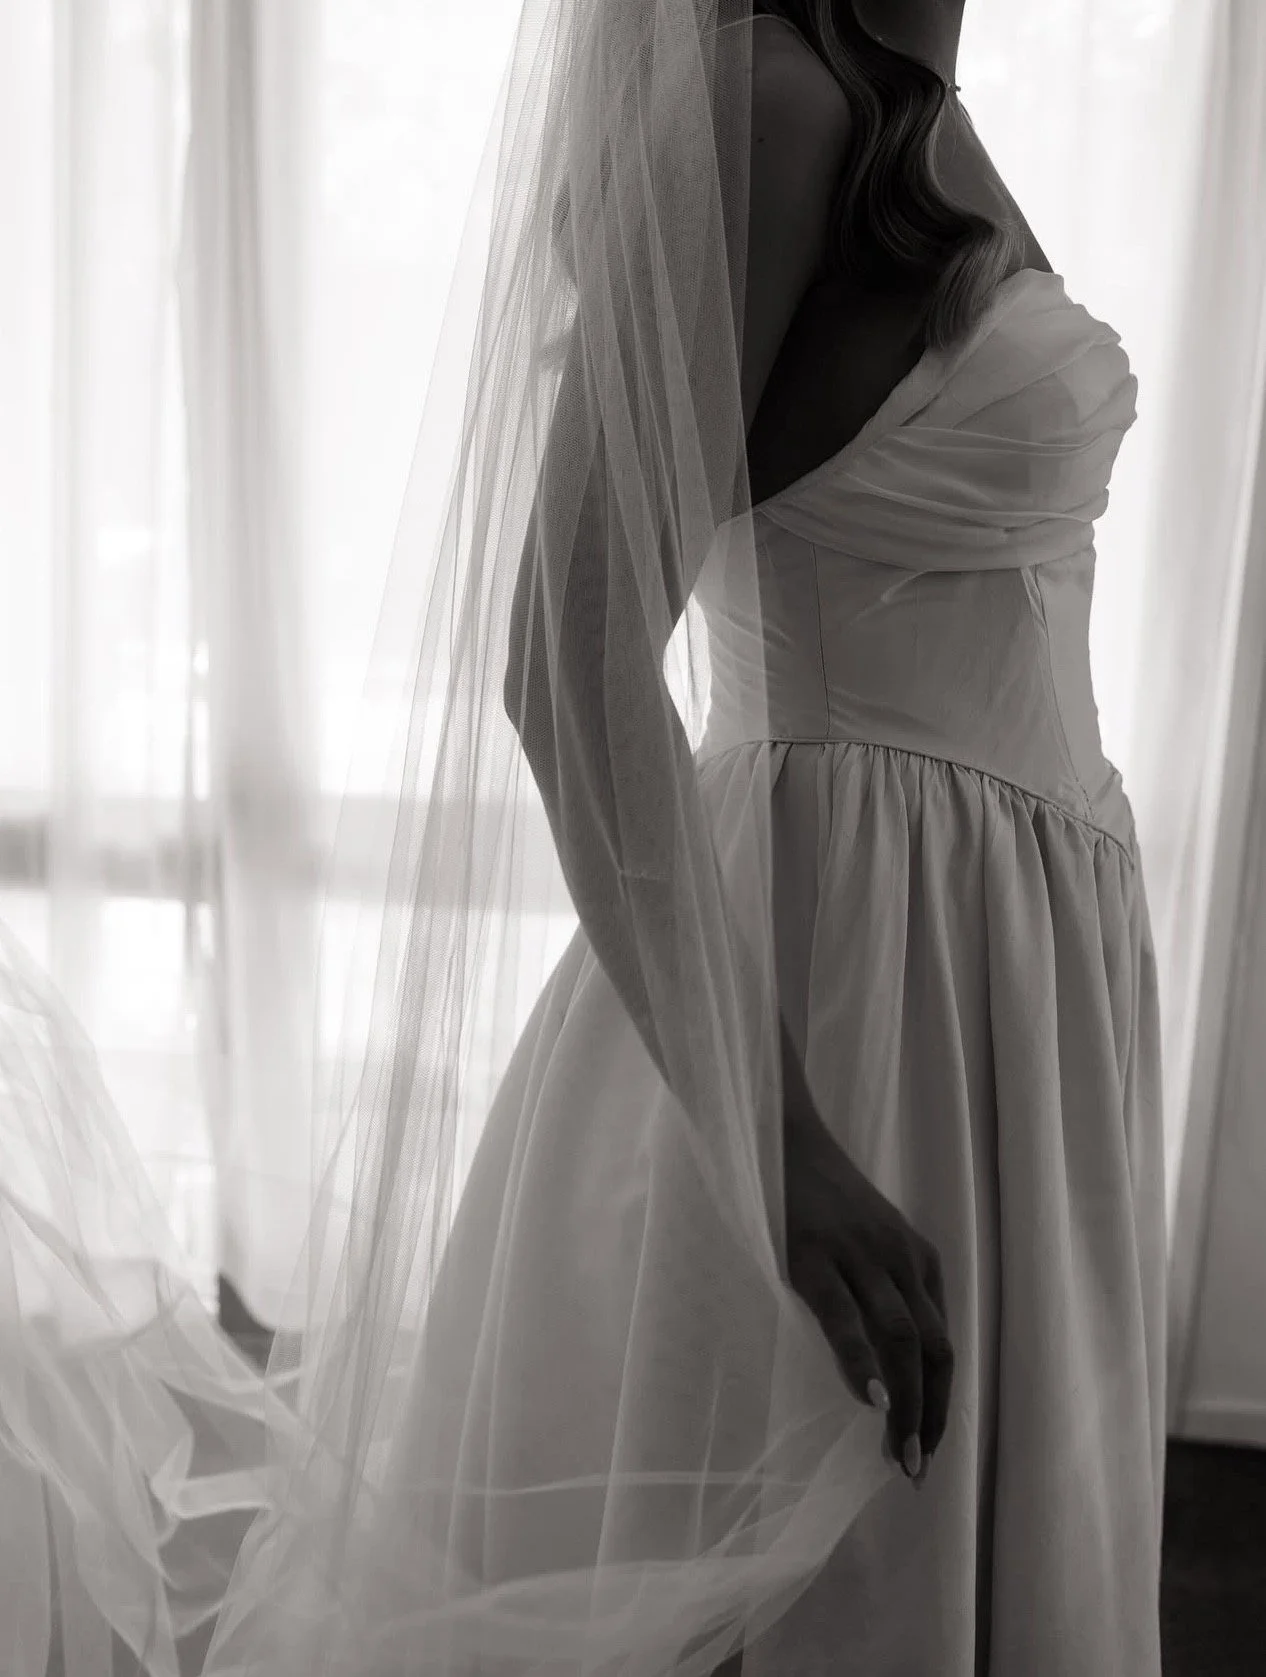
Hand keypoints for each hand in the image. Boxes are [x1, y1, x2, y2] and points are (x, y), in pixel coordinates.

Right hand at [781, 1105, 953, 1482]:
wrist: (778, 1133)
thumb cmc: (816, 1194)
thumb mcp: (865, 1239)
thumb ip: (883, 1288)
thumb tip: (887, 1361)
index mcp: (917, 1258)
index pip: (942, 1345)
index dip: (941, 1402)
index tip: (928, 1448)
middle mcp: (901, 1258)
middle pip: (933, 1351)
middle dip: (931, 1416)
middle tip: (914, 1470)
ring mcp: (860, 1255)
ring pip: (901, 1341)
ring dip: (906, 1406)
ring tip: (896, 1455)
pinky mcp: (815, 1255)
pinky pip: (846, 1317)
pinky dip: (862, 1362)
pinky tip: (870, 1401)